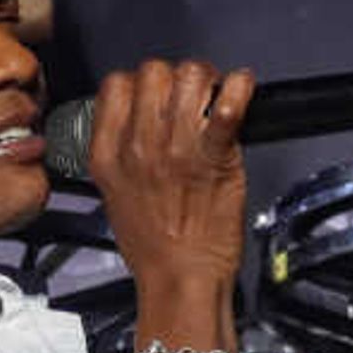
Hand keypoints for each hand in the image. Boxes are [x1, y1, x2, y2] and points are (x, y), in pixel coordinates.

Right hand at [88, 58, 256, 304]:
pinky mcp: (215, 158)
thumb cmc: (154, 249)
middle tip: (194, 92)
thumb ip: (121, 155)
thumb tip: (140, 124)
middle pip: (154, 72)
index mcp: (109, 154)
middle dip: (177, 76)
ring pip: (188, 76)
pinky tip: (243, 89)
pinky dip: (240, 89)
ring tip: (217, 93)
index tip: (159, 94)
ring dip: (207, 78)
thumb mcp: (115, 196)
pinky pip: (227, 106)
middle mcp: (140, 145)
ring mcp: (177, 149)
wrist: (180, 280)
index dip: (141, 81)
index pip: (117, 85)